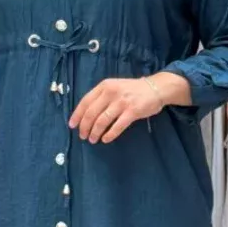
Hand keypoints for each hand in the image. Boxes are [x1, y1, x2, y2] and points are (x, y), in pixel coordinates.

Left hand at [69, 73, 188, 143]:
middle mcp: (111, 92)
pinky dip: (110, 135)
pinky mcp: (133, 111)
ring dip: (95, 132)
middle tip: (83, 136)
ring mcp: (122, 102)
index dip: (77, 115)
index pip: (85, 101)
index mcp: (104, 86)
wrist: (155, 88)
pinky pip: (117, 126)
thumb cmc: (131, 90)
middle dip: (85, 127)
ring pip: (102, 121)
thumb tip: (85, 115)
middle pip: (92, 113)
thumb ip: (101, 97)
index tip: (72, 126)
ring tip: (93, 140)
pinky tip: (106, 139)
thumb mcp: (114, 87)